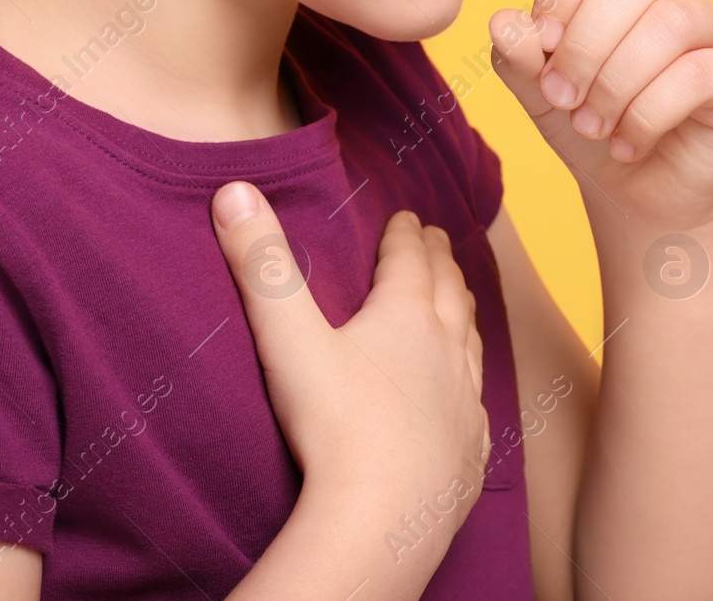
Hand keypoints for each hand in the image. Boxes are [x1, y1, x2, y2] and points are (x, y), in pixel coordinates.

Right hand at [209, 182, 490, 546]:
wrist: (381, 522)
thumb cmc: (334, 428)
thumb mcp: (288, 338)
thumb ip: (262, 265)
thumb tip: (235, 190)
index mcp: (407, 317)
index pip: (410, 260)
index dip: (405, 235)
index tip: (406, 218)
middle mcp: (447, 352)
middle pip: (450, 293)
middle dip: (441, 262)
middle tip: (438, 242)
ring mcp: (464, 404)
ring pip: (471, 344)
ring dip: (464, 314)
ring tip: (460, 301)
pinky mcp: (470, 454)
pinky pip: (477, 409)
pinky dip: (472, 387)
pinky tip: (468, 396)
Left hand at [488, 0, 712, 231]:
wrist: (633, 189)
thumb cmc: (586, 122)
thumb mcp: (536, 89)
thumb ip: (518, 53)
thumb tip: (504, 22)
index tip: (543, 43)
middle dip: (584, 46)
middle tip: (562, 98)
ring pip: (668, 24)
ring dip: (614, 84)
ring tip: (592, 125)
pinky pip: (695, 76)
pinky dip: (646, 117)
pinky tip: (627, 143)